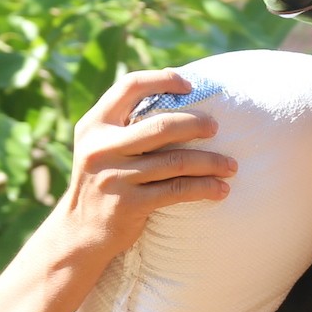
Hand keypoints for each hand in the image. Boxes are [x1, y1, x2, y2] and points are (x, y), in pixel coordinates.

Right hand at [57, 70, 236, 256]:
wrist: (79, 231)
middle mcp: (101, 148)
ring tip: (231, 165)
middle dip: (196, 123)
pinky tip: (221, 189)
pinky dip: (204, 188)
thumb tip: (176, 96)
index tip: (190, 86)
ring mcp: (115, 177)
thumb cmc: (103, 180)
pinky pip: (177, 190)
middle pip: (161, 126)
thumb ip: (124, 124)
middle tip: (216, 127)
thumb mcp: (100, 146)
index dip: (162, 80)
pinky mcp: (129, 204)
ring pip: (176, 161)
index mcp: (94, 125)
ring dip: (211, 162)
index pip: (130, 86)